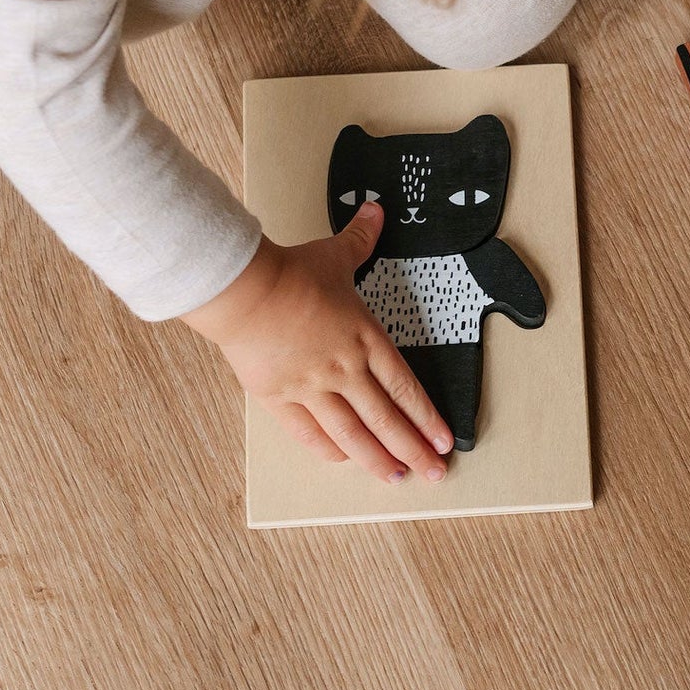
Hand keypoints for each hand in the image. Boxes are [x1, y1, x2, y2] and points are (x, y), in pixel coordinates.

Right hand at [184, 203, 454, 482]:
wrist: (245, 290)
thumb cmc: (289, 273)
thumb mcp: (333, 254)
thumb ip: (359, 238)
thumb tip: (375, 211)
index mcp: (363, 338)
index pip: (404, 387)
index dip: (426, 417)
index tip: (443, 440)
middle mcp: (344, 369)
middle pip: (386, 419)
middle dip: (414, 450)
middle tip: (433, 473)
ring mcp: (313, 387)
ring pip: (353, 434)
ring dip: (378, 460)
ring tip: (396, 478)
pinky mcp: (280, 397)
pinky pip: (310, 432)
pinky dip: (330, 449)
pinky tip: (344, 460)